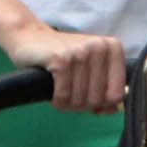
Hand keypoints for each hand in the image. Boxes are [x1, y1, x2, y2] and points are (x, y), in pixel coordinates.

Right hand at [2, 22, 127, 112]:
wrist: (29, 36)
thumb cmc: (63, 57)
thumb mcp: (88, 70)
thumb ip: (104, 91)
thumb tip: (113, 110)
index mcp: (112, 48)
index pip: (117, 94)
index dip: (101, 104)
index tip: (88, 98)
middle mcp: (99, 47)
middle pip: (98, 99)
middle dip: (81, 105)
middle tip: (70, 97)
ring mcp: (80, 52)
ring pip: (81, 100)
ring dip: (68, 104)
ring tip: (61, 94)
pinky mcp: (61, 59)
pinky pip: (64, 95)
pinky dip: (57, 101)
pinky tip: (53, 94)